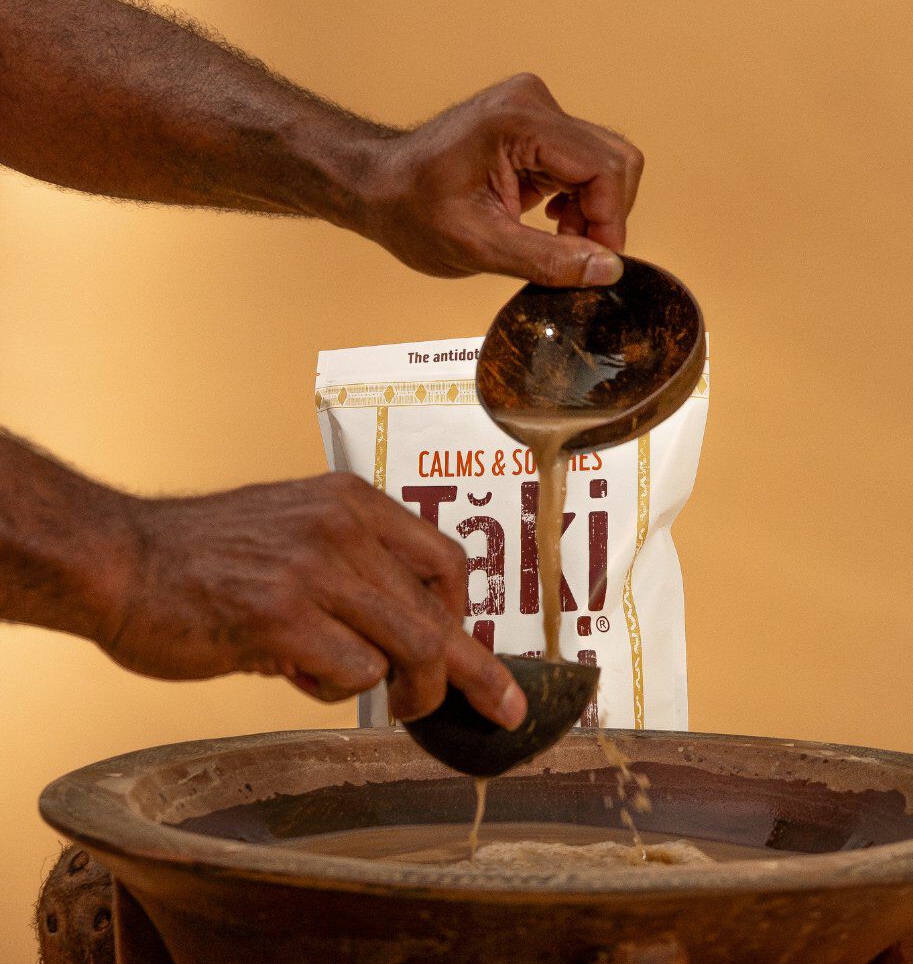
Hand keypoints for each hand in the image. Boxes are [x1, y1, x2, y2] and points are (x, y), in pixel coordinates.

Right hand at [98, 473, 526, 726]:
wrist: (118, 559)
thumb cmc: (205, 556)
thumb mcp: (296, 529)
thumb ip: (356, 567)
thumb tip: (414, 628)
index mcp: (351, 502)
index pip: (445, 561)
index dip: (465, 614)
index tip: (469, 647)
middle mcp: (342, 528)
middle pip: (439, 616)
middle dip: (469, 674)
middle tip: (495, 708)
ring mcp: (313, 571)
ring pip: (413, 649)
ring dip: (404, 691)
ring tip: (360, 691)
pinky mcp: (280, 617)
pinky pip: (354, 674)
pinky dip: (336, 691)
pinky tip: (293, 673)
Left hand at [355, 73, 644, 285]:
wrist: (377, 188)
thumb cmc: (411, 212)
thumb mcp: (478, 247)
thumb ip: (546, 259)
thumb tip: (607, 269)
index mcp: (519, 122)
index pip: (604, 167)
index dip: (610, 221)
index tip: (597, 263)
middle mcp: (534, 103)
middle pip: (613, 159)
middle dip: (604, 215)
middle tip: (574, 254)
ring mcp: (535, 110)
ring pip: (603, 162)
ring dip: (591, 209)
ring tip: (556, 239)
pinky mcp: (534, 125)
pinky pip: (582, 162)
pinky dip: (578, 198)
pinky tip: (548, 219)